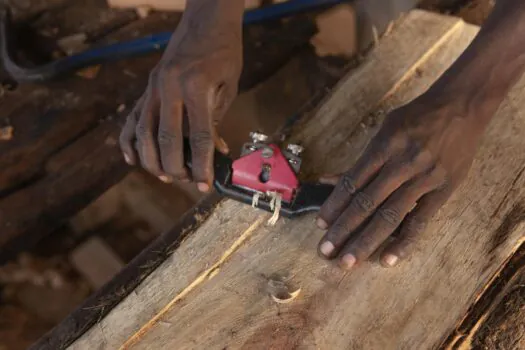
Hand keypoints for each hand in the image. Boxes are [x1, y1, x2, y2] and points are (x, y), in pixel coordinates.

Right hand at [120, 5, 242, 191]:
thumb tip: (215, 151)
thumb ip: (217, 119)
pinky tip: (133, 159)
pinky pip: (133, 118)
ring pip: (143, 132)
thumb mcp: (228, 86)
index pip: (198, 136)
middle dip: (175, 166)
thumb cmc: (223, 51)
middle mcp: (169, 87)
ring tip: (164, 176)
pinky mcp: (147, 87)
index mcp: (196, 87)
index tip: (204, 183)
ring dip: (152, 159)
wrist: (206, 20)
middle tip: (185, 180)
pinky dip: (130, 142)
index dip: (201, 165)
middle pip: (166, 139)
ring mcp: (154, 87)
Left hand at [316, 94, 485, 268]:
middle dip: (343, 229)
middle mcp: (402, 163)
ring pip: (390, 215)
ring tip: (348, 261)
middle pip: (367, 202)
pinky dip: (404, 242)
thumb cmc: (415, 117)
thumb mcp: (384, 129)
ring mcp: (424, 178)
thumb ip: (360, 160)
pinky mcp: (443, 190)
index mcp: (385, 145)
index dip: (334, 204)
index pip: (352, 181)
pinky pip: (421, 220)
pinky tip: (388, 259)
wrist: (461, 106)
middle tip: (325, 251)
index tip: (320, 224)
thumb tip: (327, 180)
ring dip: (365, 241)